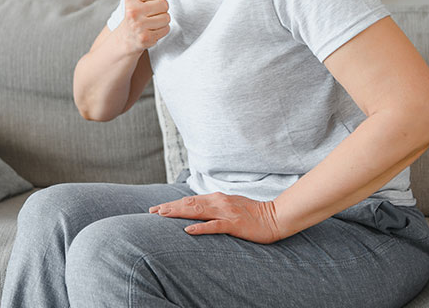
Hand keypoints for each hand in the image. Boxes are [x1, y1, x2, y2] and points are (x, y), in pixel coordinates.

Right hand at [119, 0, 169, 52]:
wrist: (126, 37)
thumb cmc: (135, 12)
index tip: (150, 1)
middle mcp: (133, 11)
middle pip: (164, 4)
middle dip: (162, 9)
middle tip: (151, 13)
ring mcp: (139, 25)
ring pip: (167, 17)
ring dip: (163, 20)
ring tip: (152, 22)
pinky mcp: (145, 38)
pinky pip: (166, 29)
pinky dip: (162, 30)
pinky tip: (152, 30)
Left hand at [149, 193, 283, 243]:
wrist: (276, 217)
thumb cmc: (254, 213)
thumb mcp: (231, 206)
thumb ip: (216, 206)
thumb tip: (200, 207)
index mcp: (218, 198)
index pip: (190, 200)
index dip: (173, 204)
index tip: (158, 208)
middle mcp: (219, 202)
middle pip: (189, 204)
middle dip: (169, 207)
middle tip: (152, 212)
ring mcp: (226, 213)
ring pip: (197, 211)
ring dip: (178, 213)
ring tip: (162, 216)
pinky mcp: (234, 224)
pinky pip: (214, 226)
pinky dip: (200, 228)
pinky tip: (188, 230)